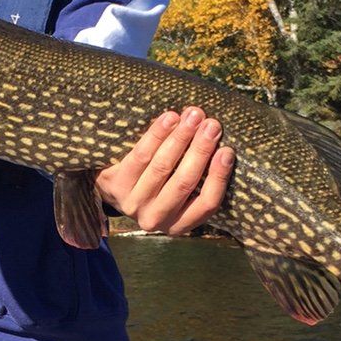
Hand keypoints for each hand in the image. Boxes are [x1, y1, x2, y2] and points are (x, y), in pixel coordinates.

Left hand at [95, 108, 234, 235]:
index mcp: (179, 224)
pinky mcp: (116, 185)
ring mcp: (134, 204)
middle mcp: (156, 219)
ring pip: (163, 166)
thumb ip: (200, 177)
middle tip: (213, 125)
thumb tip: (224, 143)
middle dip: (201, 150)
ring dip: (181, 137)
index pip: (207, 204)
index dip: (219, 177)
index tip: (227, 151)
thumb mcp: (179, 192)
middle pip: (184, 182)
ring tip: (194, 115)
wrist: (113, 188)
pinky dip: (157, 134)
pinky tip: (170, 117)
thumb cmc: (158, 184)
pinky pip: (141, 155)